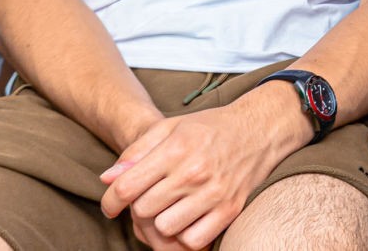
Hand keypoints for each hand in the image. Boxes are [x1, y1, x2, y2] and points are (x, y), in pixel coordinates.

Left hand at [98, 84, 309, 250]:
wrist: (259, 129)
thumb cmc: (210, 127)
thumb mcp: (170, 127)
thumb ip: (137, 151)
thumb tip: (107, 179)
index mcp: (176, 148)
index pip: (127, 187)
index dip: (109, 201)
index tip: (110, 206)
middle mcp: (194, 172)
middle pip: (143, 210)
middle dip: (138, 208)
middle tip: (147, 199)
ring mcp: (214, 193)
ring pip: (165, 228)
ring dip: (161, 222)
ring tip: (167, 209)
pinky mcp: (230, 210)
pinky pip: (193, 240)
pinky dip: (185, 235)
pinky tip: (187, 219)